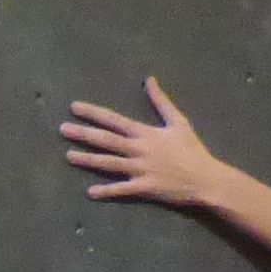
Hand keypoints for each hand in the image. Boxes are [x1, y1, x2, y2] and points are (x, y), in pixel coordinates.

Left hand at [65, 77, 234, 208]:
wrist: (209, 180)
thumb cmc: (193, 151)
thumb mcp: (179, 122)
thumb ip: (161, 101)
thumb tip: (149, 78)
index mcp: (145, 134)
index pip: (114, 120)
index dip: (93, 113)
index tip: (74, 107)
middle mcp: (139, 150)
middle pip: (107, 140)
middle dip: (83, 134)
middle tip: (61, 129)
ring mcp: (141, 170)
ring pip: (110, 164)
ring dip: (88, 160)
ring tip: (68, 156)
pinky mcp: (146, 188)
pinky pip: (123, 190)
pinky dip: (107, 191)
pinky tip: (91, 193)